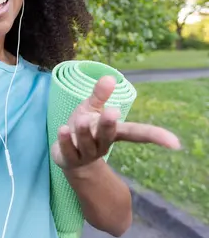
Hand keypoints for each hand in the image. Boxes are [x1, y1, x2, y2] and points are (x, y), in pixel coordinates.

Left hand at [51, 75, 180, 170]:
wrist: (67, 157)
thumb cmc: (84, 128)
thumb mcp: (91, 109)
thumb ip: (99, 95)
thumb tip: (110, 78)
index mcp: (113, 132)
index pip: (137, 133)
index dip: (155, 136)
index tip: (175, 143)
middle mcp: (102, 144)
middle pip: (108, 135)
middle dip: (109, 125)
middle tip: (112, 112)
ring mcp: (86, 153)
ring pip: (86, 142)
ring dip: (84, 131)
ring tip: (81, 119)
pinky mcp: (69, 159)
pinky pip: (68, 150)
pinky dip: (65, 140)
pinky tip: (62, 129)